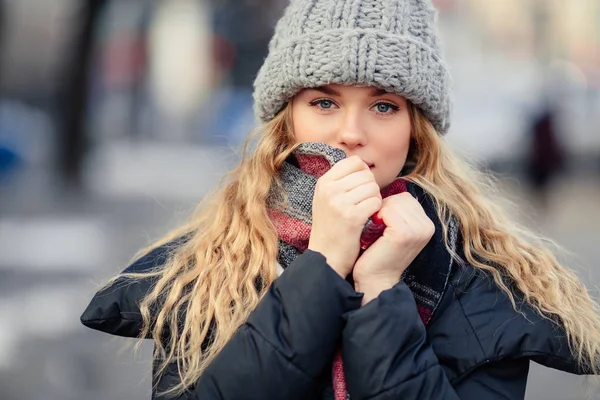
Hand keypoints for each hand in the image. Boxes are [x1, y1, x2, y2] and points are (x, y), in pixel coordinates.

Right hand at [308, 156, 381, 277]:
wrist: (325, 256)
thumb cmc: (331, 228)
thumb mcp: (327, 199)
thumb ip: (341, 181)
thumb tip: (362, 165)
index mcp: (324, 182)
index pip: (355, 162)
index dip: (364, 174)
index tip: (361, 189)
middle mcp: (330, 189)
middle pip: (366, 174)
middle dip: (371, 188)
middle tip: (365, 203)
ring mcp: (339, 202)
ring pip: (373, 188)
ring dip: (375, 200)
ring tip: (366, 212)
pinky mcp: (351, 217)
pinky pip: (375, 202)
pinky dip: (377, 211)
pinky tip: (369, 219)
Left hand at [353, 193, 434, 303]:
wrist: (375, 279)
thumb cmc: (379, 252)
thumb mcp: (395, 230)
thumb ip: (398, 212)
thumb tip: (387, 190)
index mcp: (427, 224)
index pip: (406, 198)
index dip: (388, 206)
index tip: (382, 224)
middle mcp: (427, 226)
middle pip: (400, 198)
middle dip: (384, 208)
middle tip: (377, 228)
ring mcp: (418, 230)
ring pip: (393, 202)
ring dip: (379, 213)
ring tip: (377, 231)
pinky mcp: (404, 234)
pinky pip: (387, 211)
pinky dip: (377, 218)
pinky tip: (375, 232)